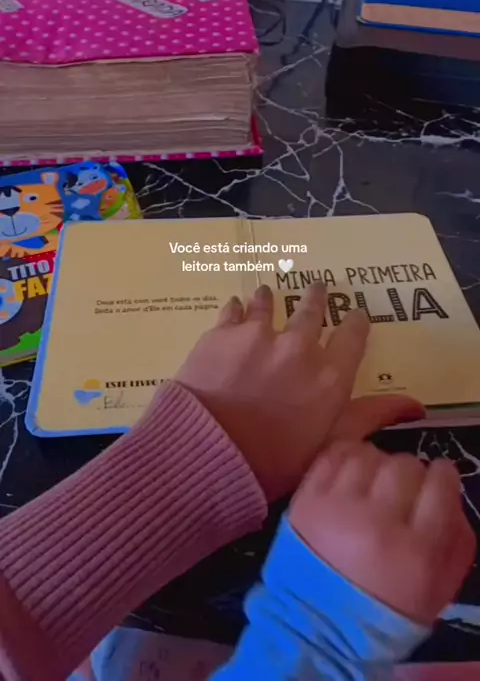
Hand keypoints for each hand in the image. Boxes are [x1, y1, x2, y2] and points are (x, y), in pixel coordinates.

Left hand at [174, 283, 422, 500]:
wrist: (207, 453)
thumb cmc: (273, 462)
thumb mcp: (329, 446)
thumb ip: (369, 418)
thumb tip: (415, 404)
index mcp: (330, 376)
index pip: (353, 336)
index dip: (356, 322)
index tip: (356, 314)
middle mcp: (298, 346)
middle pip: (312, 311)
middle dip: (316, 298)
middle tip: (318, 287)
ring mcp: (258, 334)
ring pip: (268, 303)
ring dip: (270, 297)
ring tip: (268, 291)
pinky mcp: (221, 333)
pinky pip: (233, 310)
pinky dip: (237, 308)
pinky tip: (235, 306)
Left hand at [290, 441, 475, 624]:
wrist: (319, 629)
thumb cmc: (386, 611)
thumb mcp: (439, 591)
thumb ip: (457, 541)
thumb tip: (452, 495)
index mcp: (416, 551)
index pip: (440, 485)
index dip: (443, 476)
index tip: (439, 479)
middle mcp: (377, 523)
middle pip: (404, 466)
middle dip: (411, 472)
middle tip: (404, 488)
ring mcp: (337, 509)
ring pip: (368, 456)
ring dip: (378, 463)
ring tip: (375, 480)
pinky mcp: (306, 501)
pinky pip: (333, 456)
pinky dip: (348, 456)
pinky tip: (354, 470)